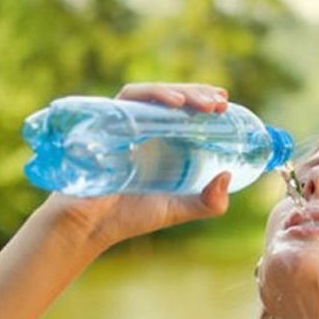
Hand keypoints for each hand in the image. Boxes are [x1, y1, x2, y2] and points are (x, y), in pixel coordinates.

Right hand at [43, 82, 232, 248]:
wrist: (90, 226)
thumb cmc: (129, 217)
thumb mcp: (177, 209)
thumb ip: (207, 202)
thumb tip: (228, 177)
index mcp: (158, 142)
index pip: (182, 112)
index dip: (202, 101)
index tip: (224, 103)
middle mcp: (141, 129)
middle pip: (171, 98)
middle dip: (198, 94)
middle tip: (220, 102)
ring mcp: (123, 124)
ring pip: (153, 94)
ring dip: (181, 91)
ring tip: (205, 102)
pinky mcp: (107, 121)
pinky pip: (130, 99)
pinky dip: (154, 96)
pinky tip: (175, 103)